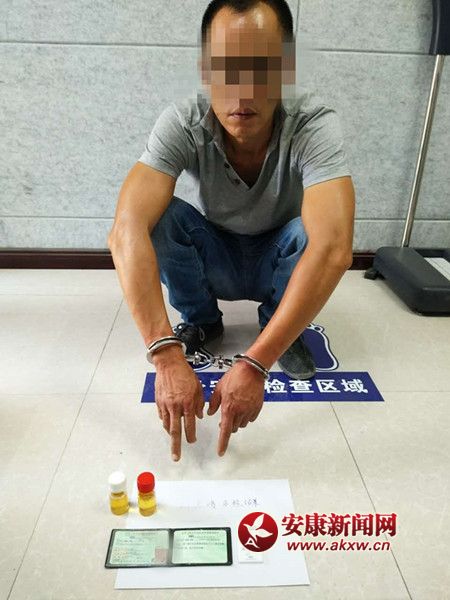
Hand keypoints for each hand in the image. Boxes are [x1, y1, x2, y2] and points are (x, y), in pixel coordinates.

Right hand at [153, 346, 204, 460]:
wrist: (169, 364)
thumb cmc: (184, 373)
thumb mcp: (197, 387)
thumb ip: (199, 403)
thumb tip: (199, 415)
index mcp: (187, 403)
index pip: (190, 424)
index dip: (191, 435)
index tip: (192, 441)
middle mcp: (175, 406)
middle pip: (175, 431)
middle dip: (176, 446)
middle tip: (176, 457)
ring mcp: (165, 405)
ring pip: (167, 425)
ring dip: (171, 433)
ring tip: (174, 439)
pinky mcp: (158, 402)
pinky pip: (162, 416)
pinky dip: (166, 421)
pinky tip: (169, 422)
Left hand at [207, 360, 264, 456]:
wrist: (251, 370)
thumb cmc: (235, 376)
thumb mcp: (219, 388)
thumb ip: (214, 403)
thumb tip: (210, 413)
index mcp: (228, 408)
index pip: (225, 432)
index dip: (222, 444)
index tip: (221, 452)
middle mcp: (239, 412)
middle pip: (233, 428)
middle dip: (229, 425)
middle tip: (226, 415)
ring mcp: (249, 410)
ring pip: (242, 424)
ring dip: (237, 420)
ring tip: (236, 407)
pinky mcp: (257, 408)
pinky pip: (250, 418)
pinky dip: (246, 415)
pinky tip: (244, 405)